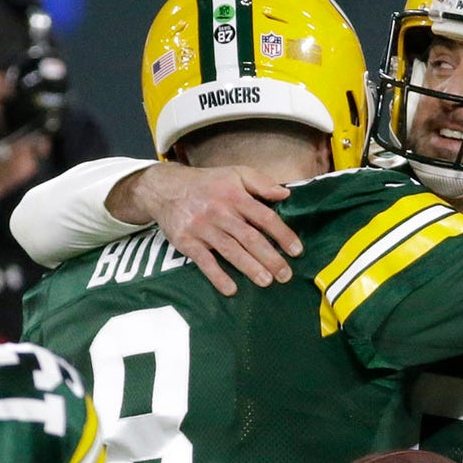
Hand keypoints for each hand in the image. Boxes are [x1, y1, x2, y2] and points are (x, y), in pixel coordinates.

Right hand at [106, 162, 302, 295]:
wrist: (165, 188)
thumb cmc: (207, 183)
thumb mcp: (235, 173)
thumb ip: (261, 183)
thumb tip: (286, 193)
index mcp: (235, 195)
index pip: (264, 217)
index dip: (282, 234)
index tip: (297, 250)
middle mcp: (220, 212)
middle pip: (250, 237)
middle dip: (270, 258)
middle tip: (285, 275)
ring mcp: (202, 228)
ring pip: (230, 250)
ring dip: (249, 268)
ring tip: (266, 282)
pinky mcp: (186, 241)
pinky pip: (204, 261)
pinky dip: (217, 276)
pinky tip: (231, 289)